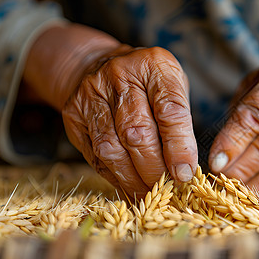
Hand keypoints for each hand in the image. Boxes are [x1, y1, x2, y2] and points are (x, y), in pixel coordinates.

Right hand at [62, 46, 196, 197]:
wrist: (98, 64)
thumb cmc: (147, 83)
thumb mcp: (173, 87)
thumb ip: (180, 121)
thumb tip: (185, 170)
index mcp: (154, 66)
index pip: (169, 110)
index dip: (179, 146)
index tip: (185, 173)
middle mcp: (119, 76)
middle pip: (137, 132)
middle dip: (155, 168)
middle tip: (168, 188)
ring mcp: (91, 94)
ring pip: (111, 148)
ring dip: (133, 178)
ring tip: (149, 194)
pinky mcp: (74, 115)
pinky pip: (94, 155)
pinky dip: (115, 177)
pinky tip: (129, 186)